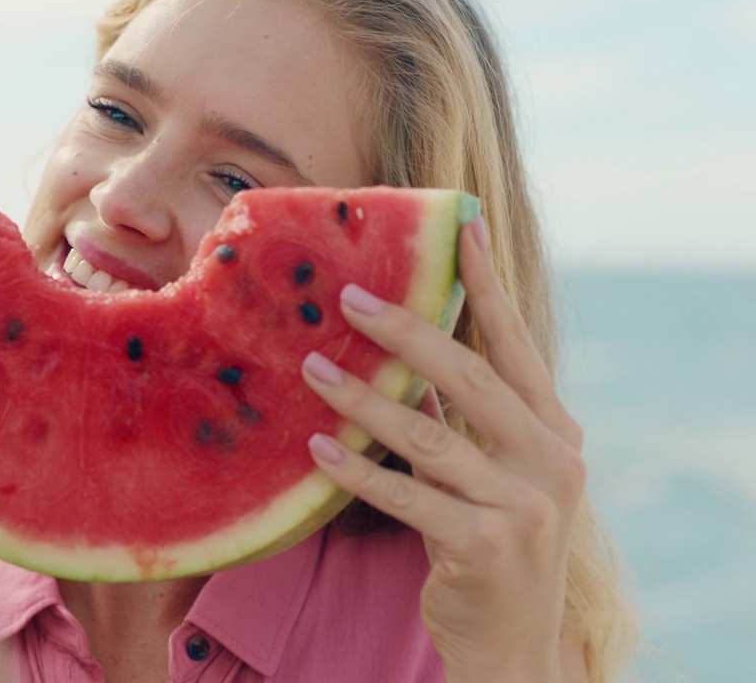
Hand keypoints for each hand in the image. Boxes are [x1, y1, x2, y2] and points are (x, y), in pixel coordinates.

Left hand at [300, 218, 585, 682]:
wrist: (515, 642)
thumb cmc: (490, 542)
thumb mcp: (488, 472)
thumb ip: (459, 416)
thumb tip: (403, 355)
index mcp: (554, 430)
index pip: (516, 344)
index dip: (487, 284)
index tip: (460, 224)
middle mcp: (550, 460)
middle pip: (471, 378)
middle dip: (407, 333)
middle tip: (348, 299)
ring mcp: (524, 505)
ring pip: (430, 436)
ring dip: (365, 400)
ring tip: (312, 368)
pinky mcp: (486, 545)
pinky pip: (408, 497)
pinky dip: (359, 471)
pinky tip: (318, 448)